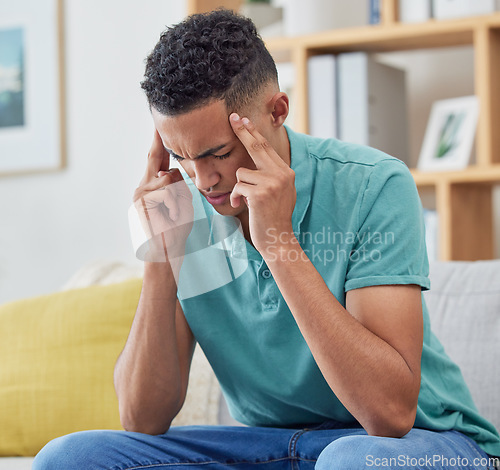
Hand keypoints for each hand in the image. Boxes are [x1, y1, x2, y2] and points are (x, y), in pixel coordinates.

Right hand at [133, 130, 193, 262]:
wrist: (164, 254)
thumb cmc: (175, 232)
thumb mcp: (182, 205)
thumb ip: (178, 186)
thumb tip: (171, 172)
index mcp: (152, 186)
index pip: (156, 157)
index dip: (158, 140)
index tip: (159, 122)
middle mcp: (142, 186)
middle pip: (166, 168)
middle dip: (175, 182)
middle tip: (175, 208)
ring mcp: (139, 193)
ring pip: (169, 179)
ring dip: (179, 200)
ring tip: (173, 217)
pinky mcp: (141, 200)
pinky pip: (167, 192)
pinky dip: (175, 206)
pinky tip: (169, 219)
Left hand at [229, 113, 295, 255]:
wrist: (278, 240)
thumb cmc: (274, 218)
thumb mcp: (280, 192)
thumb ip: (273, 175)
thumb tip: (260, 159)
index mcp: (286, 172)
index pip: (267, 148)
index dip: (253, 133)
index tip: (243, 120)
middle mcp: (282, 174)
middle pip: (257, 147)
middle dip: (243, 132)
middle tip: (232, 117)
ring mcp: (272, 183)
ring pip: (241, 173)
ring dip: (239, 188)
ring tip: (246, 201)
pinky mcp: (260, 194)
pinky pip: (237, 187)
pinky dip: (235, 197)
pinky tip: (242, 206)